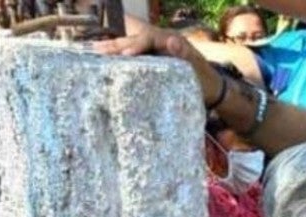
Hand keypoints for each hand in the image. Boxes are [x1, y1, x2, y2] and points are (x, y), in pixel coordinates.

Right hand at [94, 25, 221, 105]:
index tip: (125, 56)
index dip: (135, 45)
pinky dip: (118, 56)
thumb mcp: (198, 68)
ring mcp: (155, 51)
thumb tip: (171, 39)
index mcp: (171, 40)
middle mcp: (161, 42)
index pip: (148, 38)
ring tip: (93, 51)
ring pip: (131, 45)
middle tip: (97, 51)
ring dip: (113, 48)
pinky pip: (133, 55)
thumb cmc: (205, 80)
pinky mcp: (152, 61)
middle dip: (116, 45)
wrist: (212, 90)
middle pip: (135, 39)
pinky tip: (103, 60)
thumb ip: (184, 54)